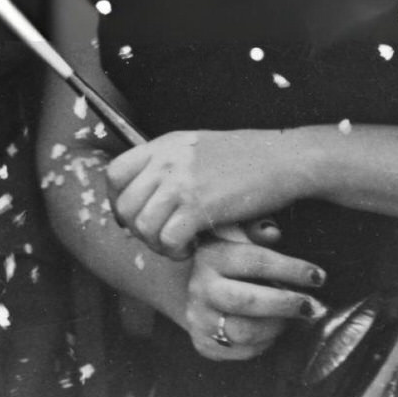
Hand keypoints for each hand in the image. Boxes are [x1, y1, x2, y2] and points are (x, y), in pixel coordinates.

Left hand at [107, 131, 309, 257]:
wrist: (283, 158)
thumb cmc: (247, 158)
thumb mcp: (198, 149)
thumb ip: (169, 166)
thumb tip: (144, 199)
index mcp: (164, 145)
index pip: (114, 173)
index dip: (118, 201)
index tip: (135, 218)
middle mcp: (166, 161)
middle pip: (124, 205)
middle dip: (137, 230)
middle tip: (161, 237)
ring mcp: (181, 182)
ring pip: (142, 226)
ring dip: (157, 245)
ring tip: (178, 245)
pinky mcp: (200, 206)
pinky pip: (168, 239)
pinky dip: (177, 251)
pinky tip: (194, 247)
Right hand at [184, 224, 326, 362]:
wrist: (194, 290)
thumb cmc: (228, 262)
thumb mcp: (237, 237)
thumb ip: (255, 231)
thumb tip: (273, 233)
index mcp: (210, 256)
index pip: (254, 261)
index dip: (290, 269)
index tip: (318, 276)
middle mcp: (200, 288)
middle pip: (248, 301)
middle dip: (285, 304)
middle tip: (311, 306)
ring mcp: (199, 318)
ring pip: (245, 331)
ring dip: (276, 326)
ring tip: (290, 318)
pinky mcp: (204, 344)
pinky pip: (243, 351)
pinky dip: (264, 343)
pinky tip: (272, 330)